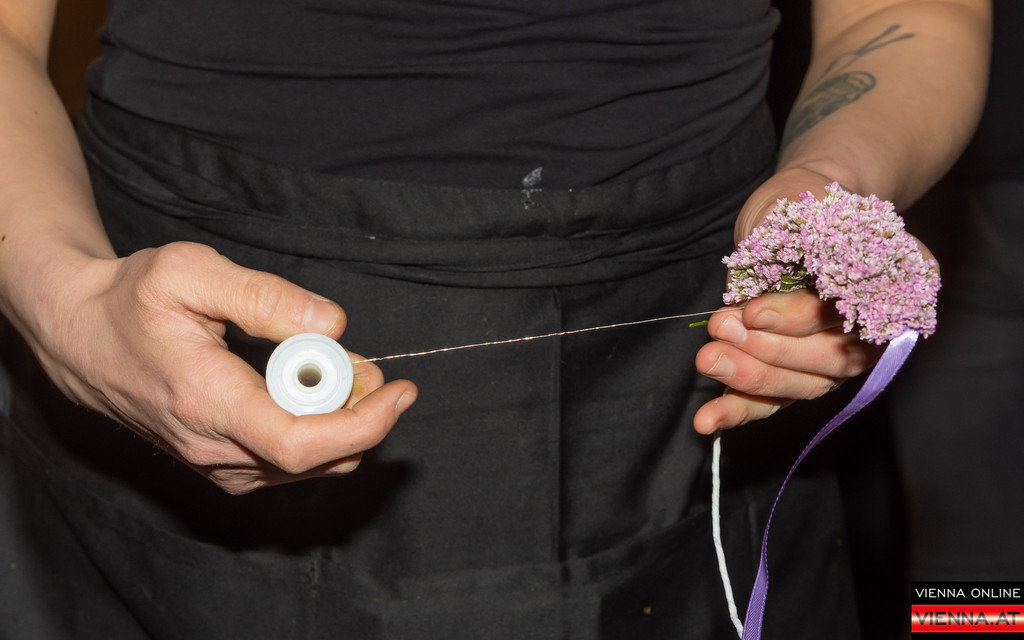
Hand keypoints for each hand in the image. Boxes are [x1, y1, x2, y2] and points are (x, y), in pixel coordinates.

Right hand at [23, 241, 416, 493]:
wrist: (81, 336)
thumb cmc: (131, 300)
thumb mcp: (190, 273)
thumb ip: (265, 298)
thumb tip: (331, 325)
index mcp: (206, 402)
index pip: (301, 444)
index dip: (365, 423)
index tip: (401, 391)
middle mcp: (212, 450)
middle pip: (317, 456)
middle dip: (363, 414)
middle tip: (370, 366)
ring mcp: (216, 466)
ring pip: (308, 467)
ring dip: (342, 424)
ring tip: (341, 370)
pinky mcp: (222, 468)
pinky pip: (288, 465)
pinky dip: (318, 434)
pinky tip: (315, 392)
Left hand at [693, 167, 880, 433]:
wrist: (802, 210)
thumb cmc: (804, 202)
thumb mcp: (797, 199)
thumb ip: (787, 231)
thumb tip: (760, 263)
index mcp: (894, 283)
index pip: (848, 313)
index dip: (798, 318)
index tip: (752, 311)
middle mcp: (876, 331)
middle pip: (830, 358)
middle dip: (768, 349)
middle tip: (721, 327)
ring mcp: (840, 359)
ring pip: (803, 386)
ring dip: (750, 378)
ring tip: (708, 359)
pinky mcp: (800, 376)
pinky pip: (776, 402)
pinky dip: (739, 410)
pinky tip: (707, 421)